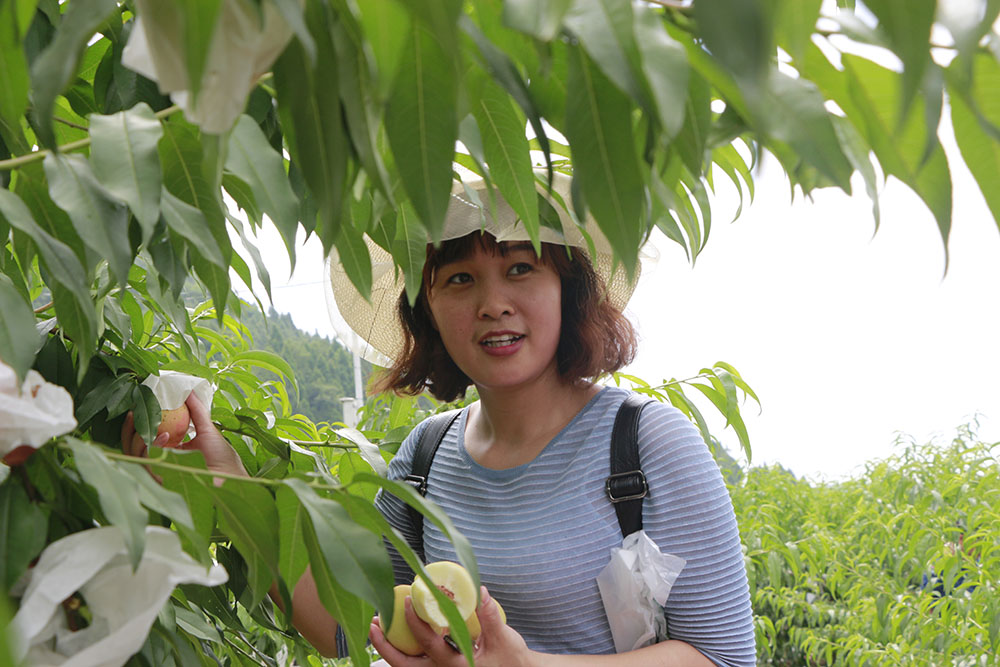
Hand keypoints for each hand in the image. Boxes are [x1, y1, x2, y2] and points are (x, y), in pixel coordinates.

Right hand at [121, 393, 247, 484]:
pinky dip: (151, 448)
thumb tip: (188, 390)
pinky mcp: (161, 480)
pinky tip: (164, 436)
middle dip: (127, 431)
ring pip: (134, 456)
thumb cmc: (220, 455)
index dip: (135, 424)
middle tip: (132, 413)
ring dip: (139, 438)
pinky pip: (146, 464)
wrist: (229, 473)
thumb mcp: (206, 428)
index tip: (135, 407)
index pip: (143, 437)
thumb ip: (196, 409)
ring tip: (156, 426)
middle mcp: (160, 461)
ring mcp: (159, 471)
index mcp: (167, 449)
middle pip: (131, 448)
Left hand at [370, 587, 532, 666]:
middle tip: (373, 625)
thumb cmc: (512, 661)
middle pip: (405, 665)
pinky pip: (418, 663)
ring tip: (378, 628)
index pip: (427, 643)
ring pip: (408, 666)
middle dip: (385, 646)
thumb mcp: (504, 639)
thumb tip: (480, 590)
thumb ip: (490, 616)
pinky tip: (399, 634)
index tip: (406, 601)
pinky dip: (405, 651)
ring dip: (391, 649)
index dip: (414, 622)